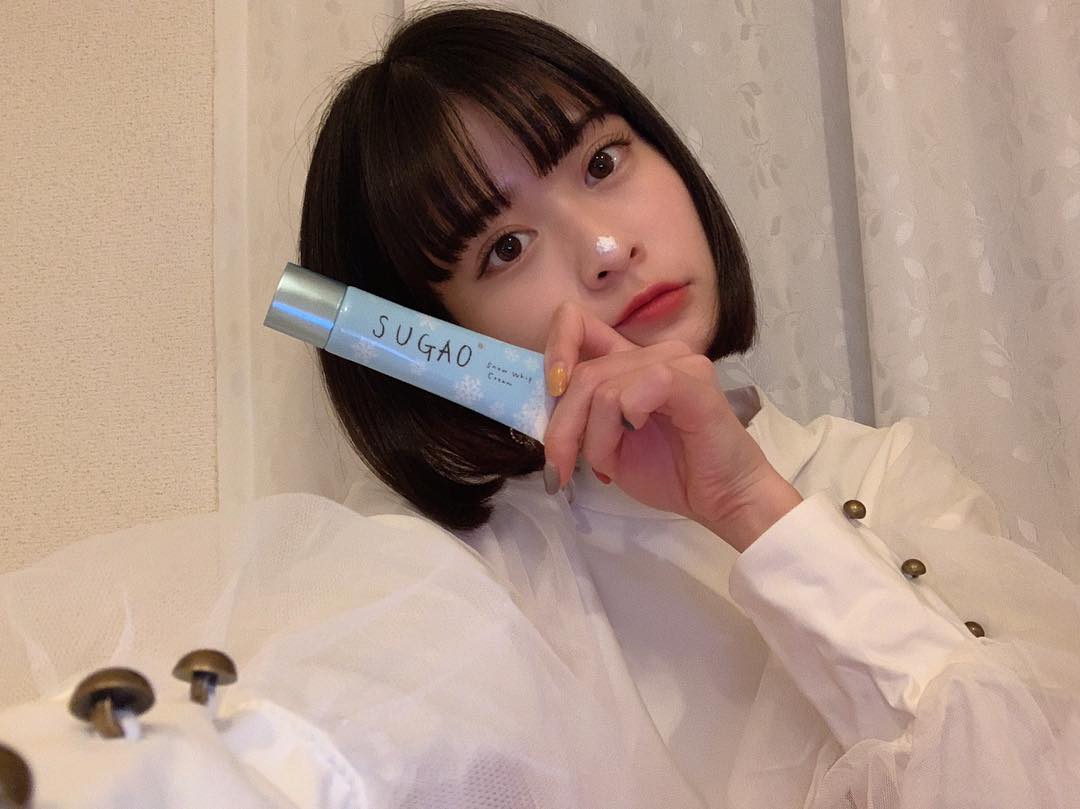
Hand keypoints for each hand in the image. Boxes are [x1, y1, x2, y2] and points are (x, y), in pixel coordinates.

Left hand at [542, 302, 801, 550]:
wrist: (721, 499)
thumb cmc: (670, 472)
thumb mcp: (606, 444)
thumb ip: (580, 417)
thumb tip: (542, 413)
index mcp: (630, 361)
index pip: (577, 323)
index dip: (554, 350)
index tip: (549, 395)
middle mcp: (652, 352)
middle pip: (581, 372)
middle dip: (562, 426)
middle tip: (560, 468)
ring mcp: (675, 361)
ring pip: (601, 387)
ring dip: (594, 437)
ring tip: (609, 465)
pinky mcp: (691, 379)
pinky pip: (633, 392)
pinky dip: (620, 426)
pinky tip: (636, 438)